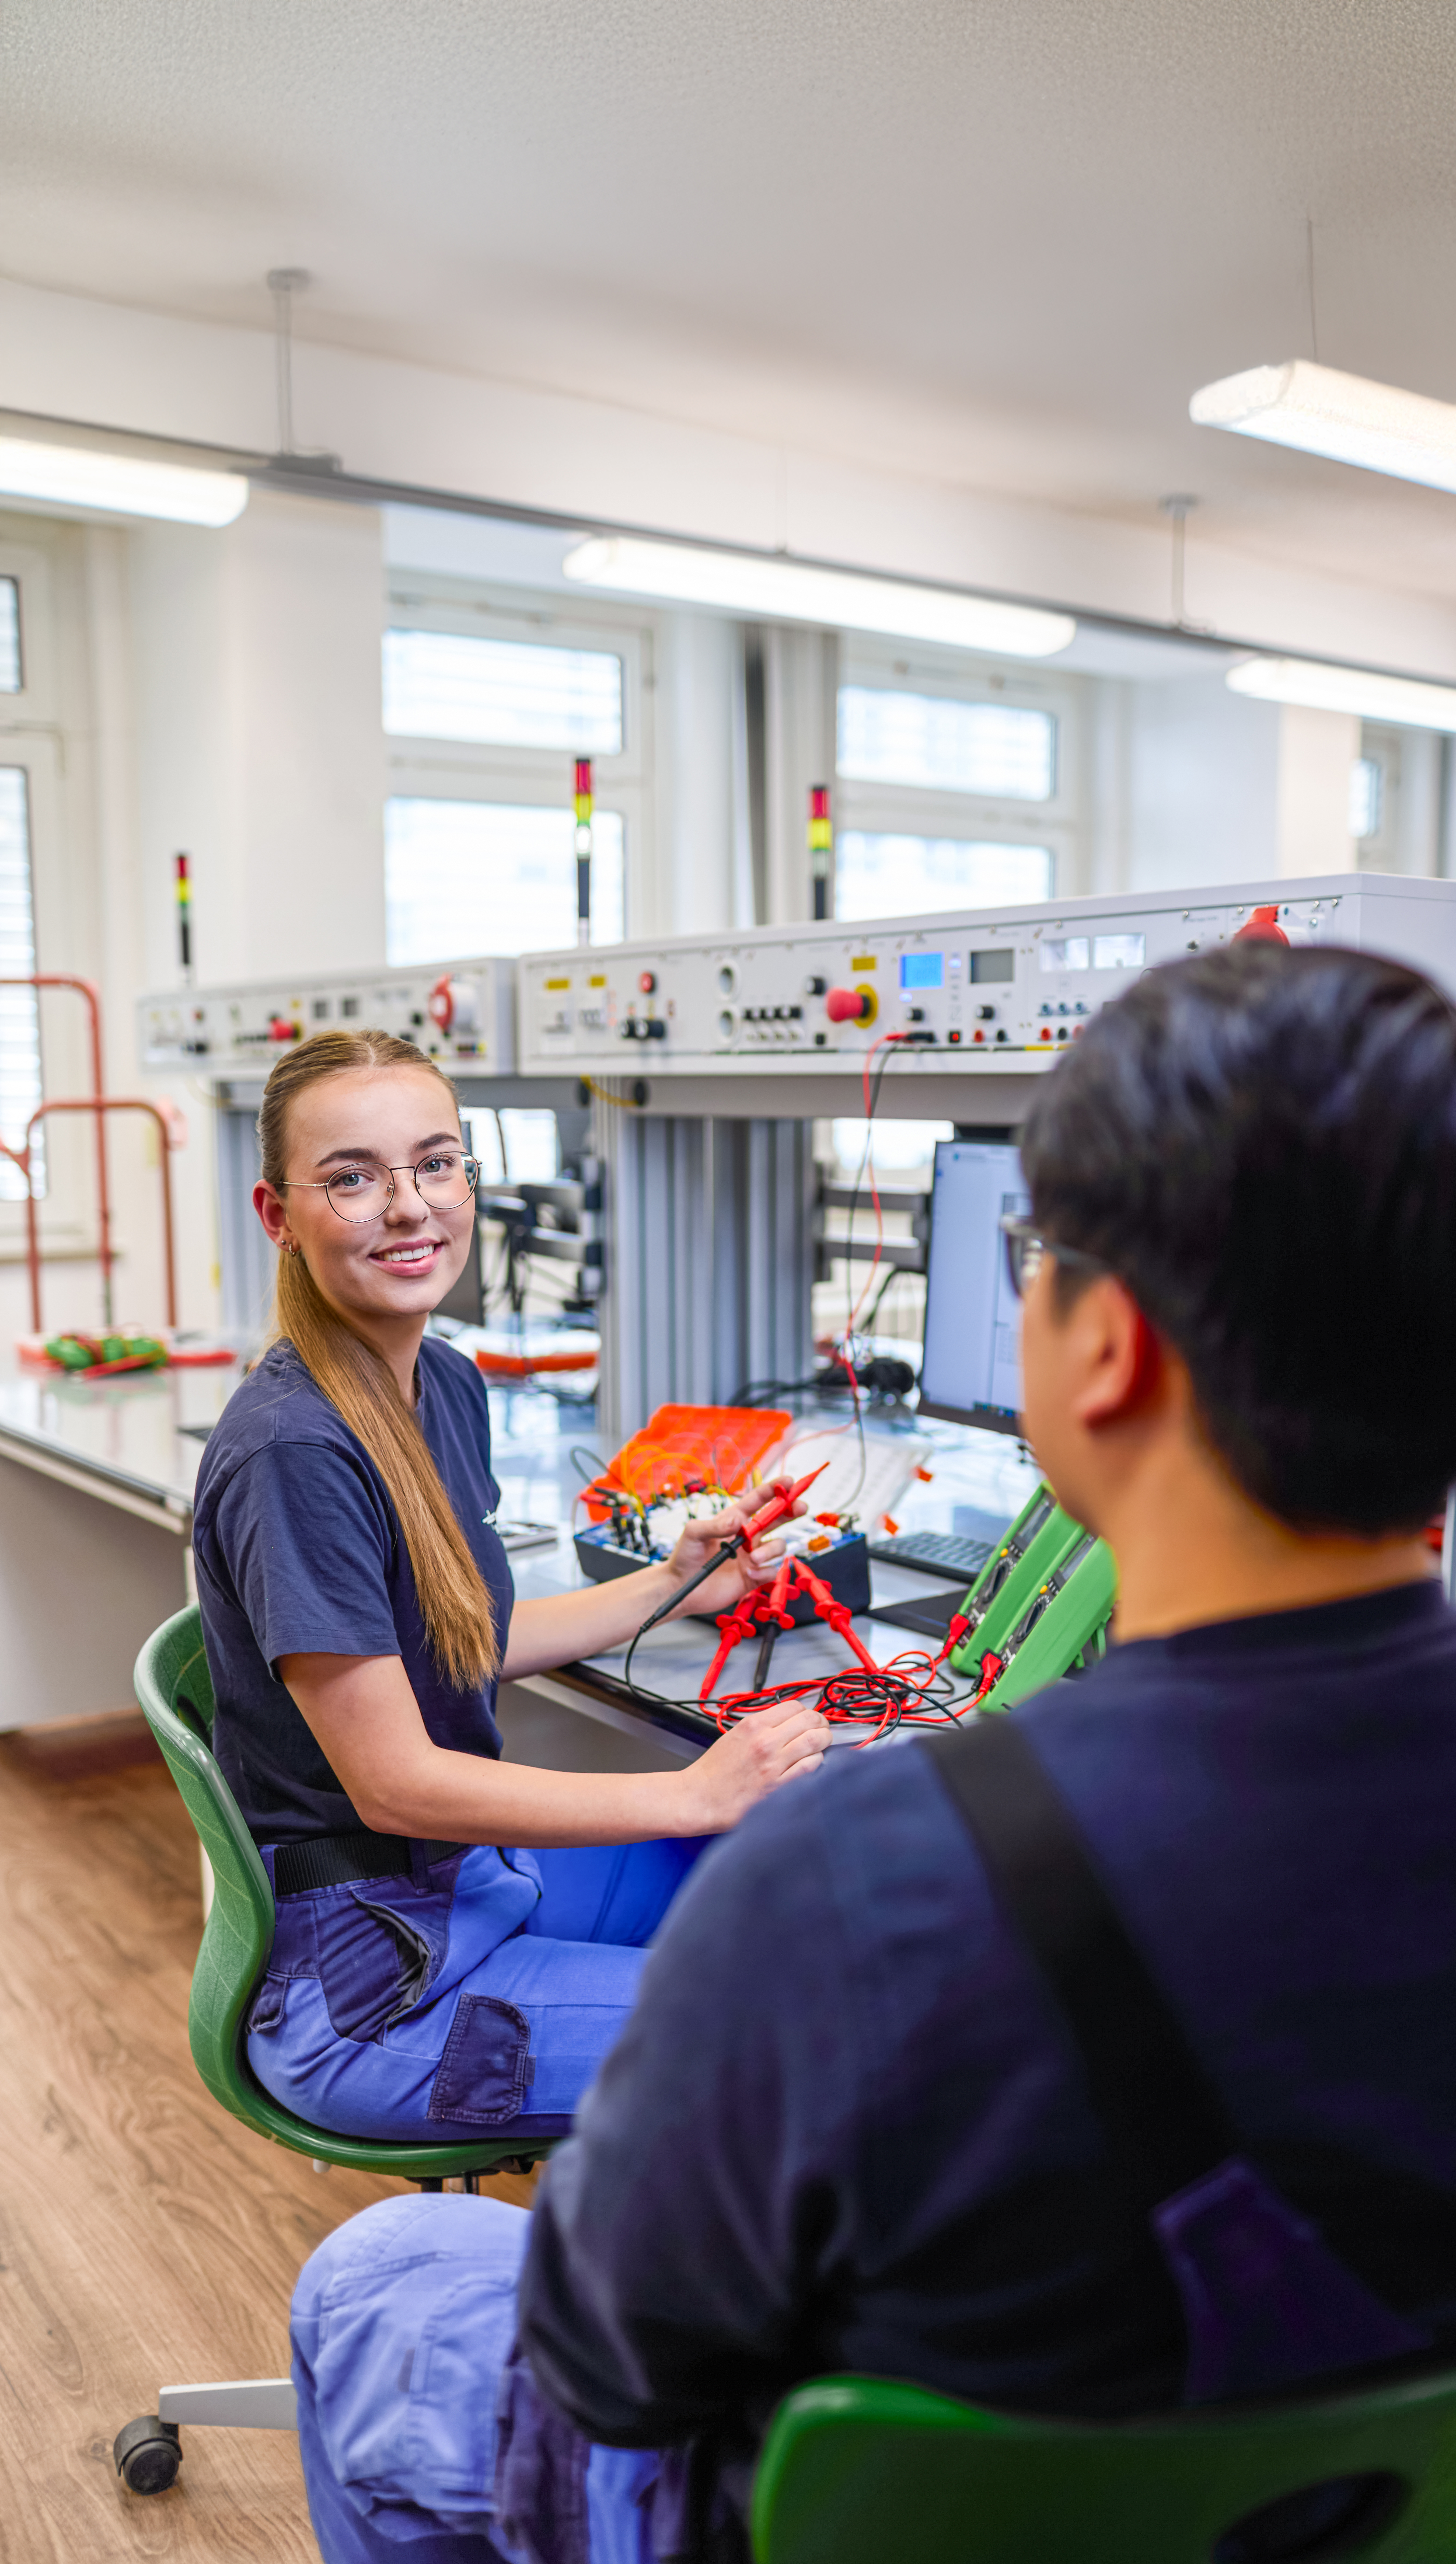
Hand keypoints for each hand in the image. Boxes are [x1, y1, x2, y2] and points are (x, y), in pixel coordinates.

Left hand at [660, 1484, 807, 1618]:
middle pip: (776, 1518)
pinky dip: (765, 1572)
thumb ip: (714, 1525)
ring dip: (770, 1550)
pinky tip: (749, 1575)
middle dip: (791, 1510)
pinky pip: (772, 1570)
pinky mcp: (755, 1576)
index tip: (789, 1481)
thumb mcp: (693, 1534)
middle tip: (800, 1507)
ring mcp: (752, 1556)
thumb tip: (737, 1520)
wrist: (682, 1589)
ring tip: (754, 1558)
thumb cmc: (685, 1557)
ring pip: (778, 1546)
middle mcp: (747, 1537)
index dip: (774, 1489)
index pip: (757, 1500)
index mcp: (734, 1520)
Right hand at [678, 1693, 830, 1830]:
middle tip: (822, 1730)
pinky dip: (817, 1762)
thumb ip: (761, 1727)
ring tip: (821, 1746)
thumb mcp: (735, 1735)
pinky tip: (813, 1764)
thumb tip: (788, 1723)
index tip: (809, 1719)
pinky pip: (811, 1767)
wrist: (699, 1798)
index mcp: (753, 1725)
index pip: (794, 1707)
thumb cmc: (714, 1771)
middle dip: (821, 1724)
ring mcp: (774, 1764)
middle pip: (810, 1721)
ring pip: (815, 1742)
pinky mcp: (779, 1786)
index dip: (806, 1712)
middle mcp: (766, 1741)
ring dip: (823, 1742)